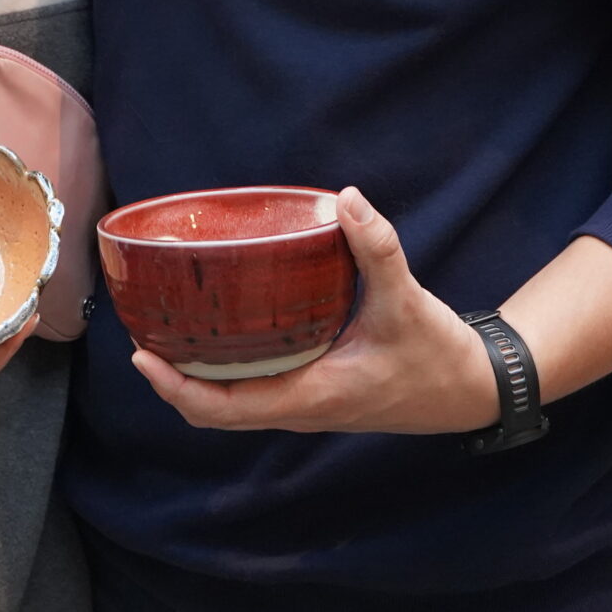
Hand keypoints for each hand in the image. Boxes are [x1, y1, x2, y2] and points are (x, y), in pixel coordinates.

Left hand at [129, 188, 498, 434]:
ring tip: (167, 332)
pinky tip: (221, 333)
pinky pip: (255, 393)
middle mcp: (301, 408)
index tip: (142, 357)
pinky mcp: (315, 395)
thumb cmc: (438, 354)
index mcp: (312, 395)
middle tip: (142, 335)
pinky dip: (225, 373)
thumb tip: (348, 199)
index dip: (176, 387)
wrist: (470, 389)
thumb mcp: (408, 300)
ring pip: (232, 406)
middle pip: (215, 412)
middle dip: (173, 381)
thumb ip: (378, 249)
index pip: (224, 408)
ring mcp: (306, 406)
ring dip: (195, 378)